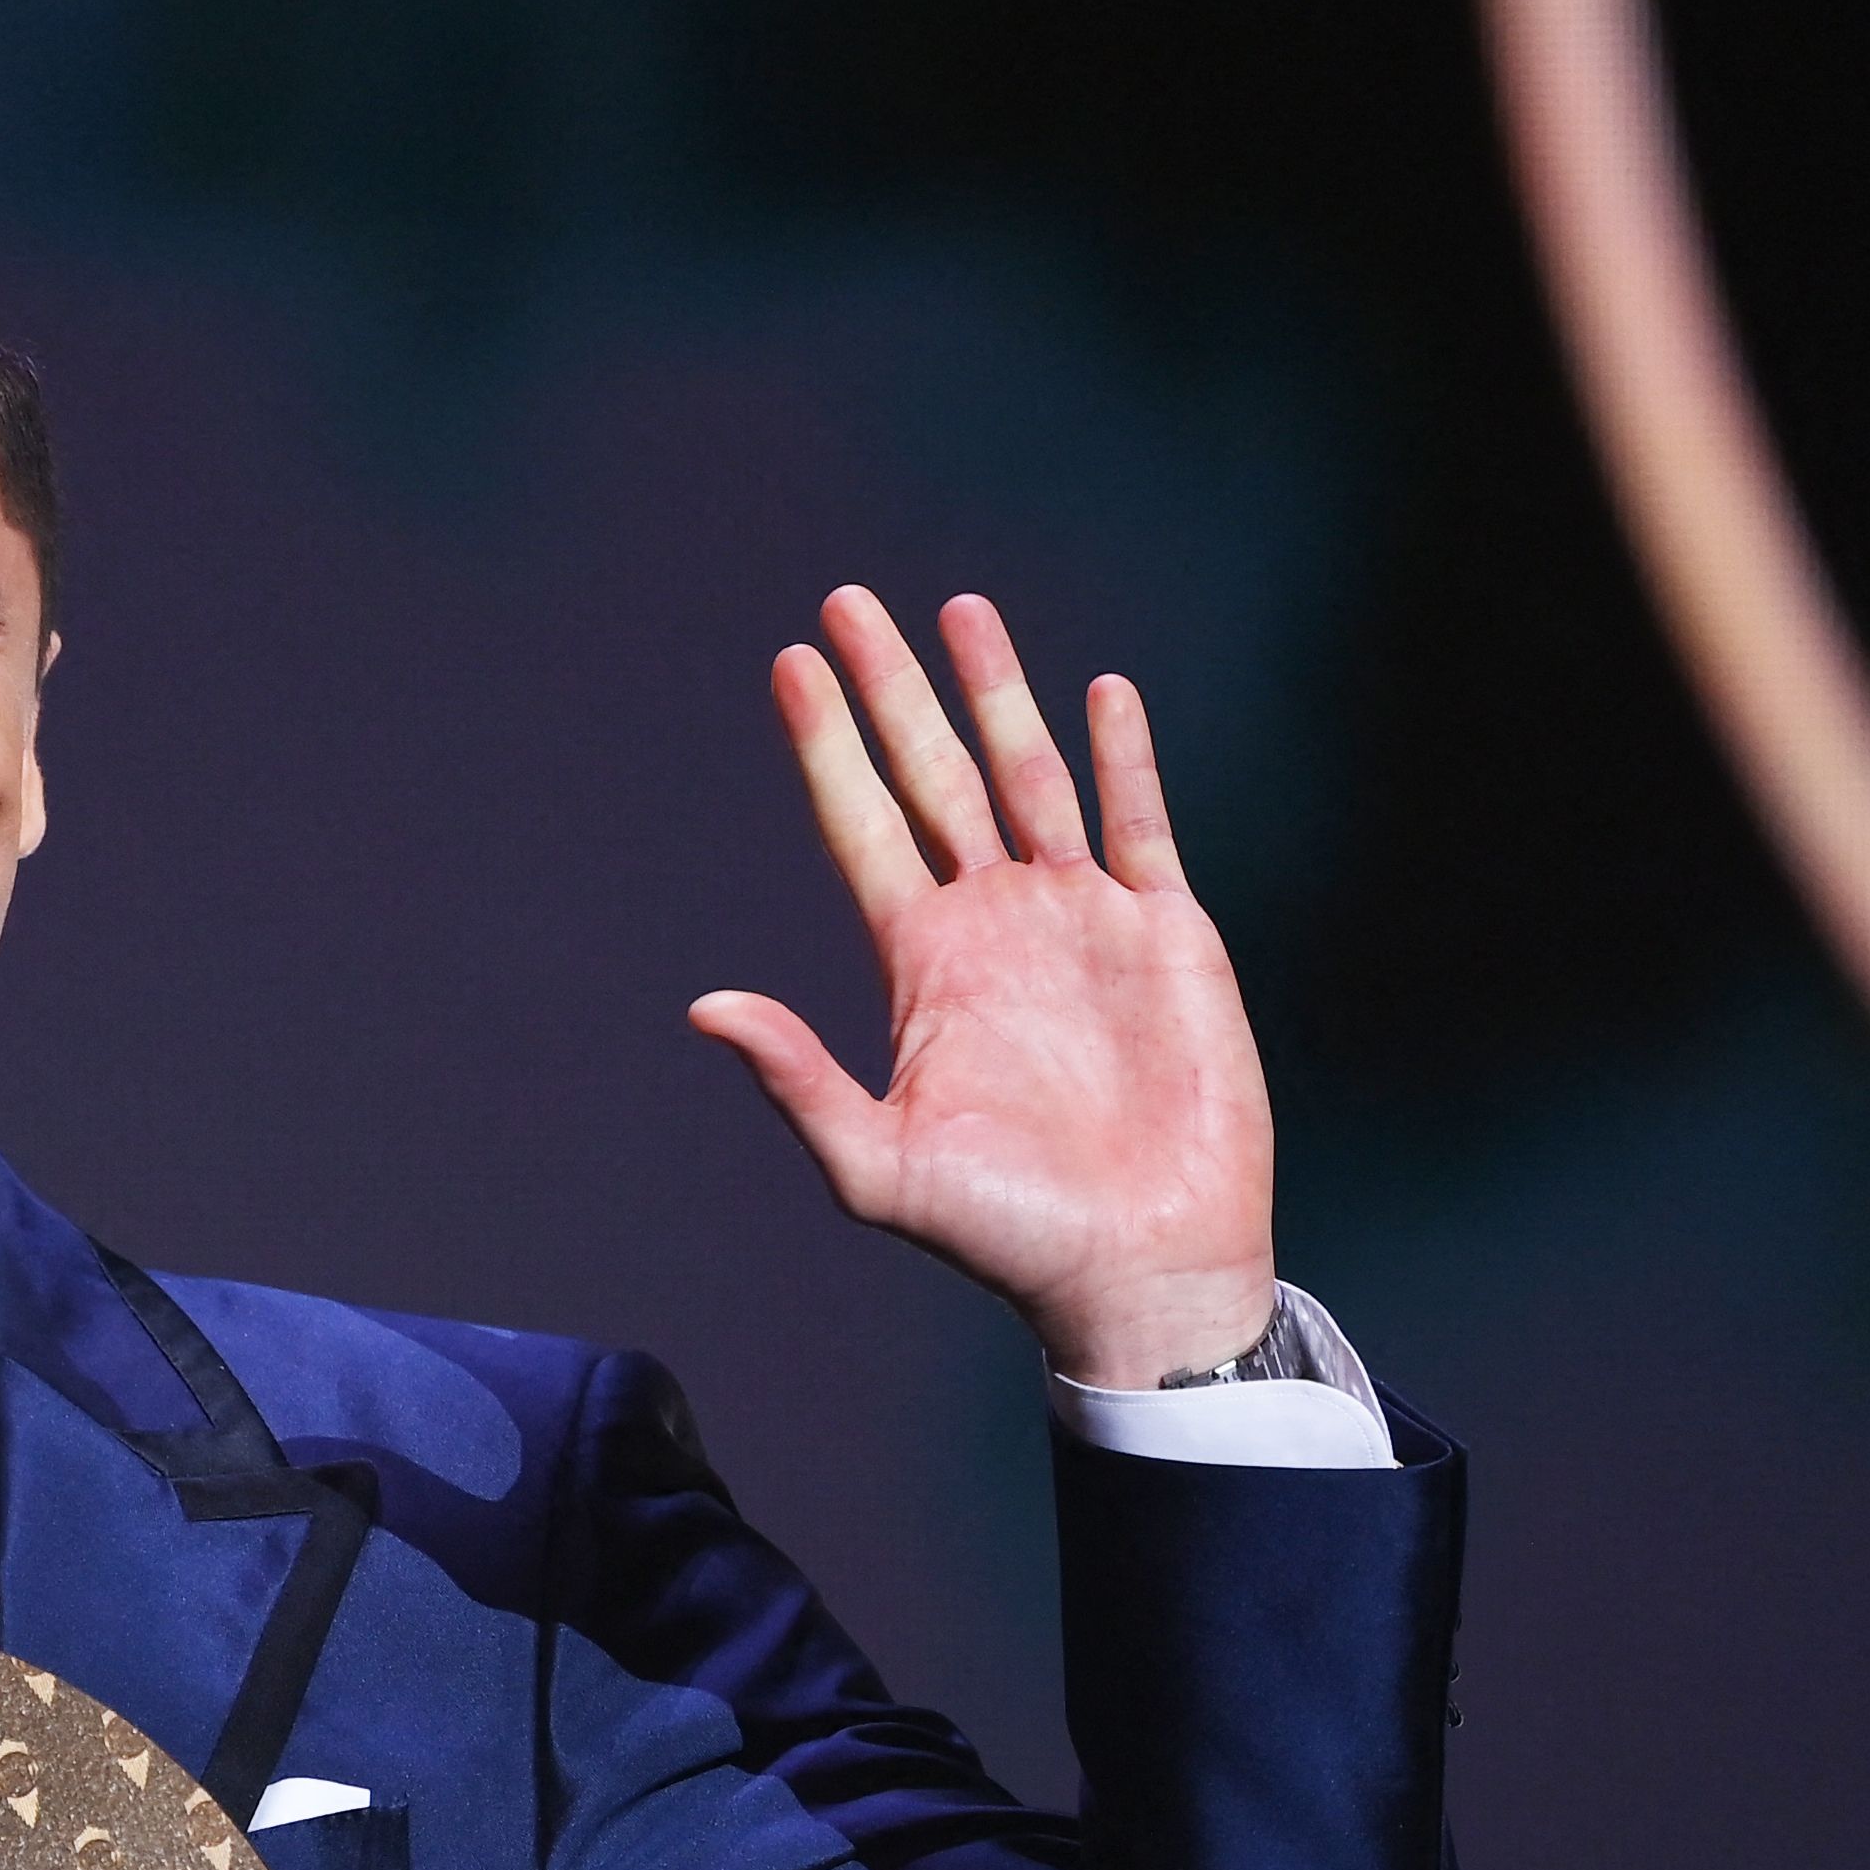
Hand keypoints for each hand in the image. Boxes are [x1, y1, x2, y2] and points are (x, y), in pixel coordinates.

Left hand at [694, 589, 1280, 1388]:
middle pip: (934, 776)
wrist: (1141, 1266)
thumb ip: (797, 1078)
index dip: (825, 746)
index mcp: (923, 966)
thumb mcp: (877, 1161)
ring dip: (997, 693)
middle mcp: (995, 926)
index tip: (790, 667)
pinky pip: (1138, 822)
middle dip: (893, 690)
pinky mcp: (1165, 933)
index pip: (862, 827)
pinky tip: (1098, 692)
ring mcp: (1081, 921)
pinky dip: (1122, 755)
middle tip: (850, 603)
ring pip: (1031, 775)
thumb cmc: (1007, 1232)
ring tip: (960, 610)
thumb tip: (705, 1007)